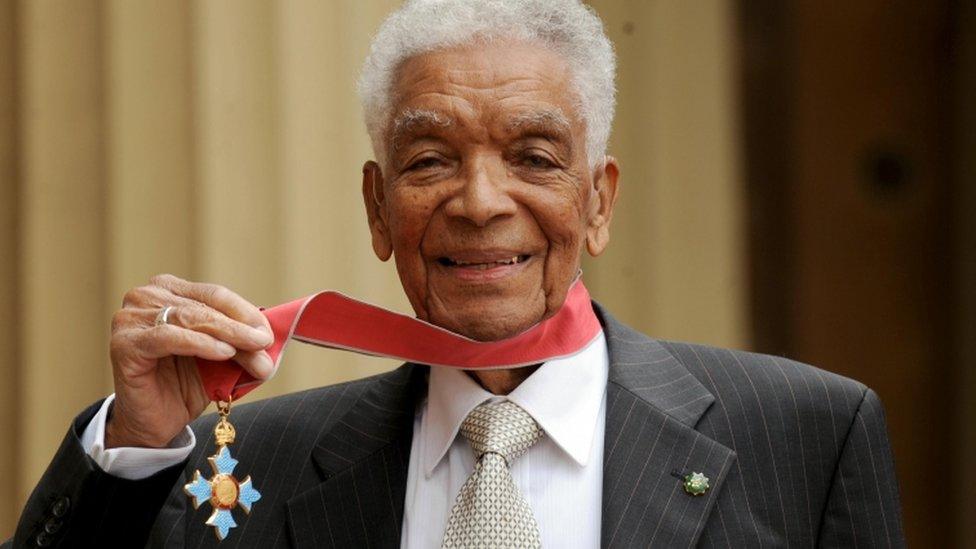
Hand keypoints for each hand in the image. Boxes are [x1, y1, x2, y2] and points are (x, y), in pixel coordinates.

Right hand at [105, 274, 274, 448]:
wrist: (154, 422)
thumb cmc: (184, 384)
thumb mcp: (221, 358)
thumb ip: (241, 342)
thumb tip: (271, 338)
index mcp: (169, 291)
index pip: (215, 294)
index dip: (245, 312)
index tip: (270, 332)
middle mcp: (147, 297)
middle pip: (205, 307)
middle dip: (241, 328)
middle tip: (266, 345)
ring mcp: (130, 318)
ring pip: (190, 319)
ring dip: (228, 336)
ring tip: (253, 351)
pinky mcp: (124, 344)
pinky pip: (168, 337)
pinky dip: (200, 343)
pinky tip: (223, 352)